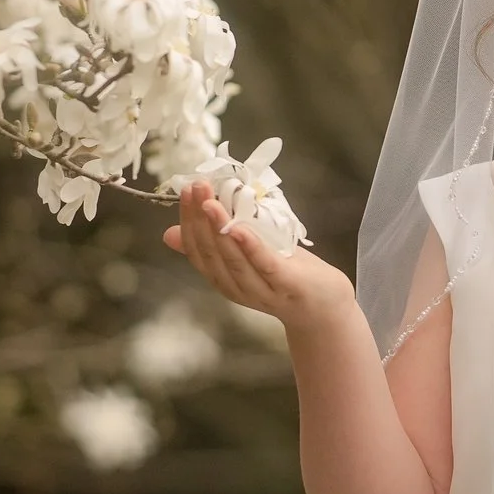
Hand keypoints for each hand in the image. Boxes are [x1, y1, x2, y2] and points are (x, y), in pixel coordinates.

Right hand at [162, 178, 351, 329]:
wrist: (324, 306)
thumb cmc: (284, 274)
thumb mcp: (246, 254)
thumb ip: (214, 243)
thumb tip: (170, 233)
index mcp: (223, 278)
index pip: (197, 250)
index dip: (188, 220)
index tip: (186, 190)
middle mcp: (236, 287)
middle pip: (211, 254)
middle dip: (200, 219)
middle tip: (196, 187)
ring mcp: (261, 289)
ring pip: (233, 260)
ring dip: (219, 229)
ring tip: (211, 203)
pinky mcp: (286, 285)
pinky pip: (264, 266)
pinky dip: (250, 247)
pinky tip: (239, 229)